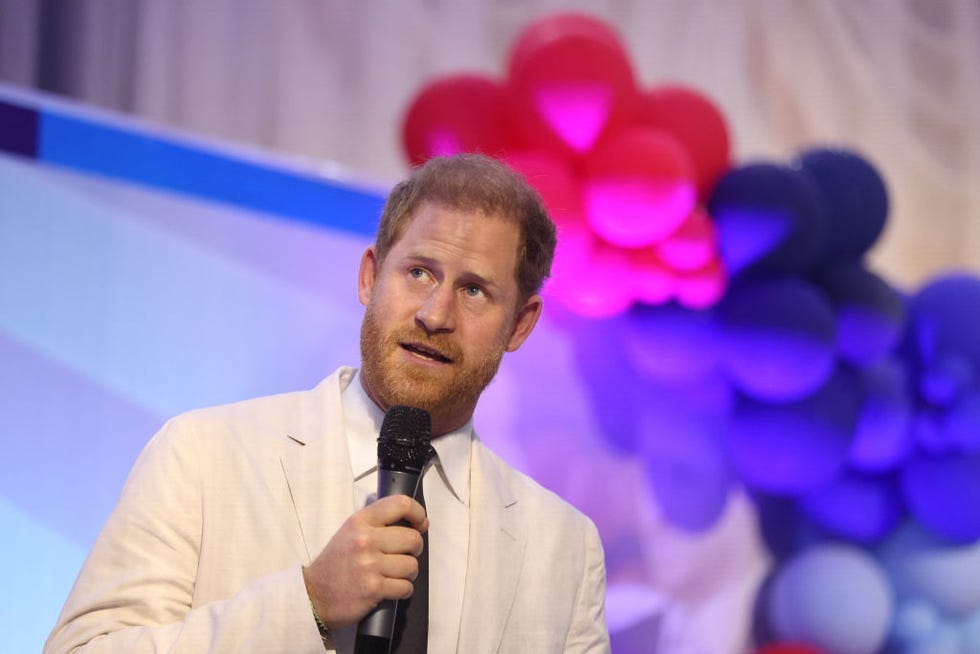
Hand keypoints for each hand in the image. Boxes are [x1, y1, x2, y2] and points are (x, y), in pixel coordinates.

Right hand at [302, 494, 427, 629]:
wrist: (314, 595)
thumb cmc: (336, 563)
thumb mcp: (351, 531)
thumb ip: (379, 523)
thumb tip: (417, 523)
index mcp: (361, 521)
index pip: (400, 504)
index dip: (418, 513)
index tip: (420, 524)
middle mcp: (366, 539)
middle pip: (413, 538)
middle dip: (414, 550)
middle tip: (403, 555)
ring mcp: (370, 564)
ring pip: (411, 565)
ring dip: (407, 573)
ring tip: (393, 574)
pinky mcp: (374, 588)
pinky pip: (405, 587)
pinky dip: (402, 590)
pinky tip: (390, 588)